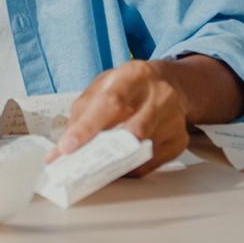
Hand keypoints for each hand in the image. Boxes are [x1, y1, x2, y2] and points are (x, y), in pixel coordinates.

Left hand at [50, 60, 188, 175]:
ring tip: (91, 169)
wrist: (169, 83)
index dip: (87, 128)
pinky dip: (129, 168)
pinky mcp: (179, 140)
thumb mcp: (103, 86)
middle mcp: (159, 95)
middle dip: (101, 151)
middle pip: (133, 130)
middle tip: (77, 165)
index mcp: (134, 75)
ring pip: (141, 151)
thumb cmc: (130, 86)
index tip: (67, 148)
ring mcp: (173, 119)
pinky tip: (116, 166)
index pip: (110, 103)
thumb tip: (64, 146)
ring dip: (113, 163)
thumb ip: (83, 112)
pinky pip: (150, 163)